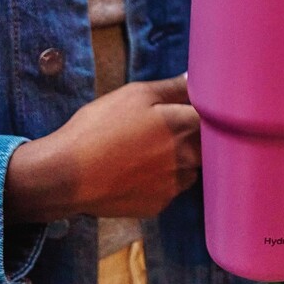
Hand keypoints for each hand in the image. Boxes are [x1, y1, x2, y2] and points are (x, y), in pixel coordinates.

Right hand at [4, 76, 199, 222]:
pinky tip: (136, 171)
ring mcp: (176, 186)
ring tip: (148, 151)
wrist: (67, 176)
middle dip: (195, 137)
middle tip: (167, 129)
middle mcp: (190, 159)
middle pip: (208, 146)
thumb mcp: (134, 95)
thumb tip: (197, 78)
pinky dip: (161, 180)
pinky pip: (170, 188)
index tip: (190, 108)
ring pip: (191, 169)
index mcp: (187, 127)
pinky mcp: (159, 205)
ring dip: (180, 160)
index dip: (206, 112)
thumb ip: (173, 87)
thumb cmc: (100, 128)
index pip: (216, 118)